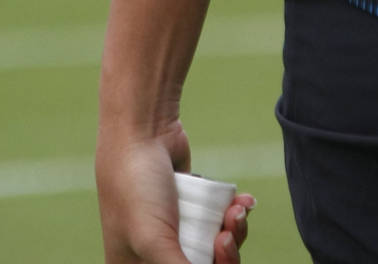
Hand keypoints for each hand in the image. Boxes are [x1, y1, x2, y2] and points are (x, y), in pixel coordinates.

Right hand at [97, 125, 255, 262]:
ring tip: (234, 213)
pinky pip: (218, 219)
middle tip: (225, 237)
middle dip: (224, 257)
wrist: (141, 127)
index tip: (215, 257)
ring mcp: (174, 226)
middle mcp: (153, 252)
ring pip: (214, 246)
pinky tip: (241, 202)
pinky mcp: (191, 203)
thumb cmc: (136, 187)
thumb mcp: (155, 242)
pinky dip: (234, 214)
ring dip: (233, 233)